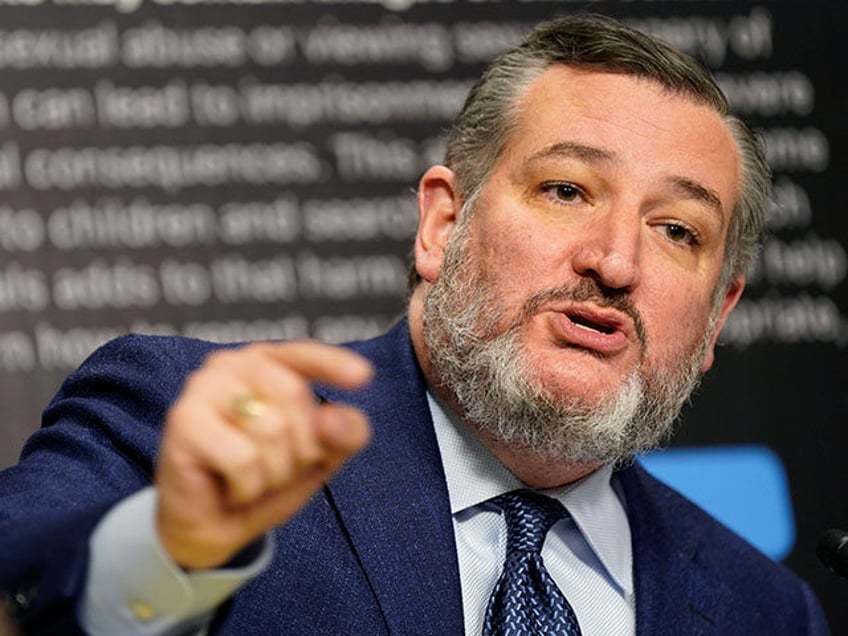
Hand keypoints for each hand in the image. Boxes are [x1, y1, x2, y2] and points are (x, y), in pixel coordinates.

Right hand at [154, 341, 372, 568]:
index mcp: (265, 363)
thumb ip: (343, 433)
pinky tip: (229, 488)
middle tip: (275, 468)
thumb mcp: (318, 458)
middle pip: (294, 395)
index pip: (304, 355)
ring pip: (271, 429)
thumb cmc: (262, 480)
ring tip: (250, 478)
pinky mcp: (184, 421)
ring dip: (272, 472)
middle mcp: (230, 365)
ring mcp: (203, 389)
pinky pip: (244, 458)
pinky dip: (247, 486)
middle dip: (300, 447)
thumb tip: (336, 417)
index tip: (363, 377)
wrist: (211, 528)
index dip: (334, 365)